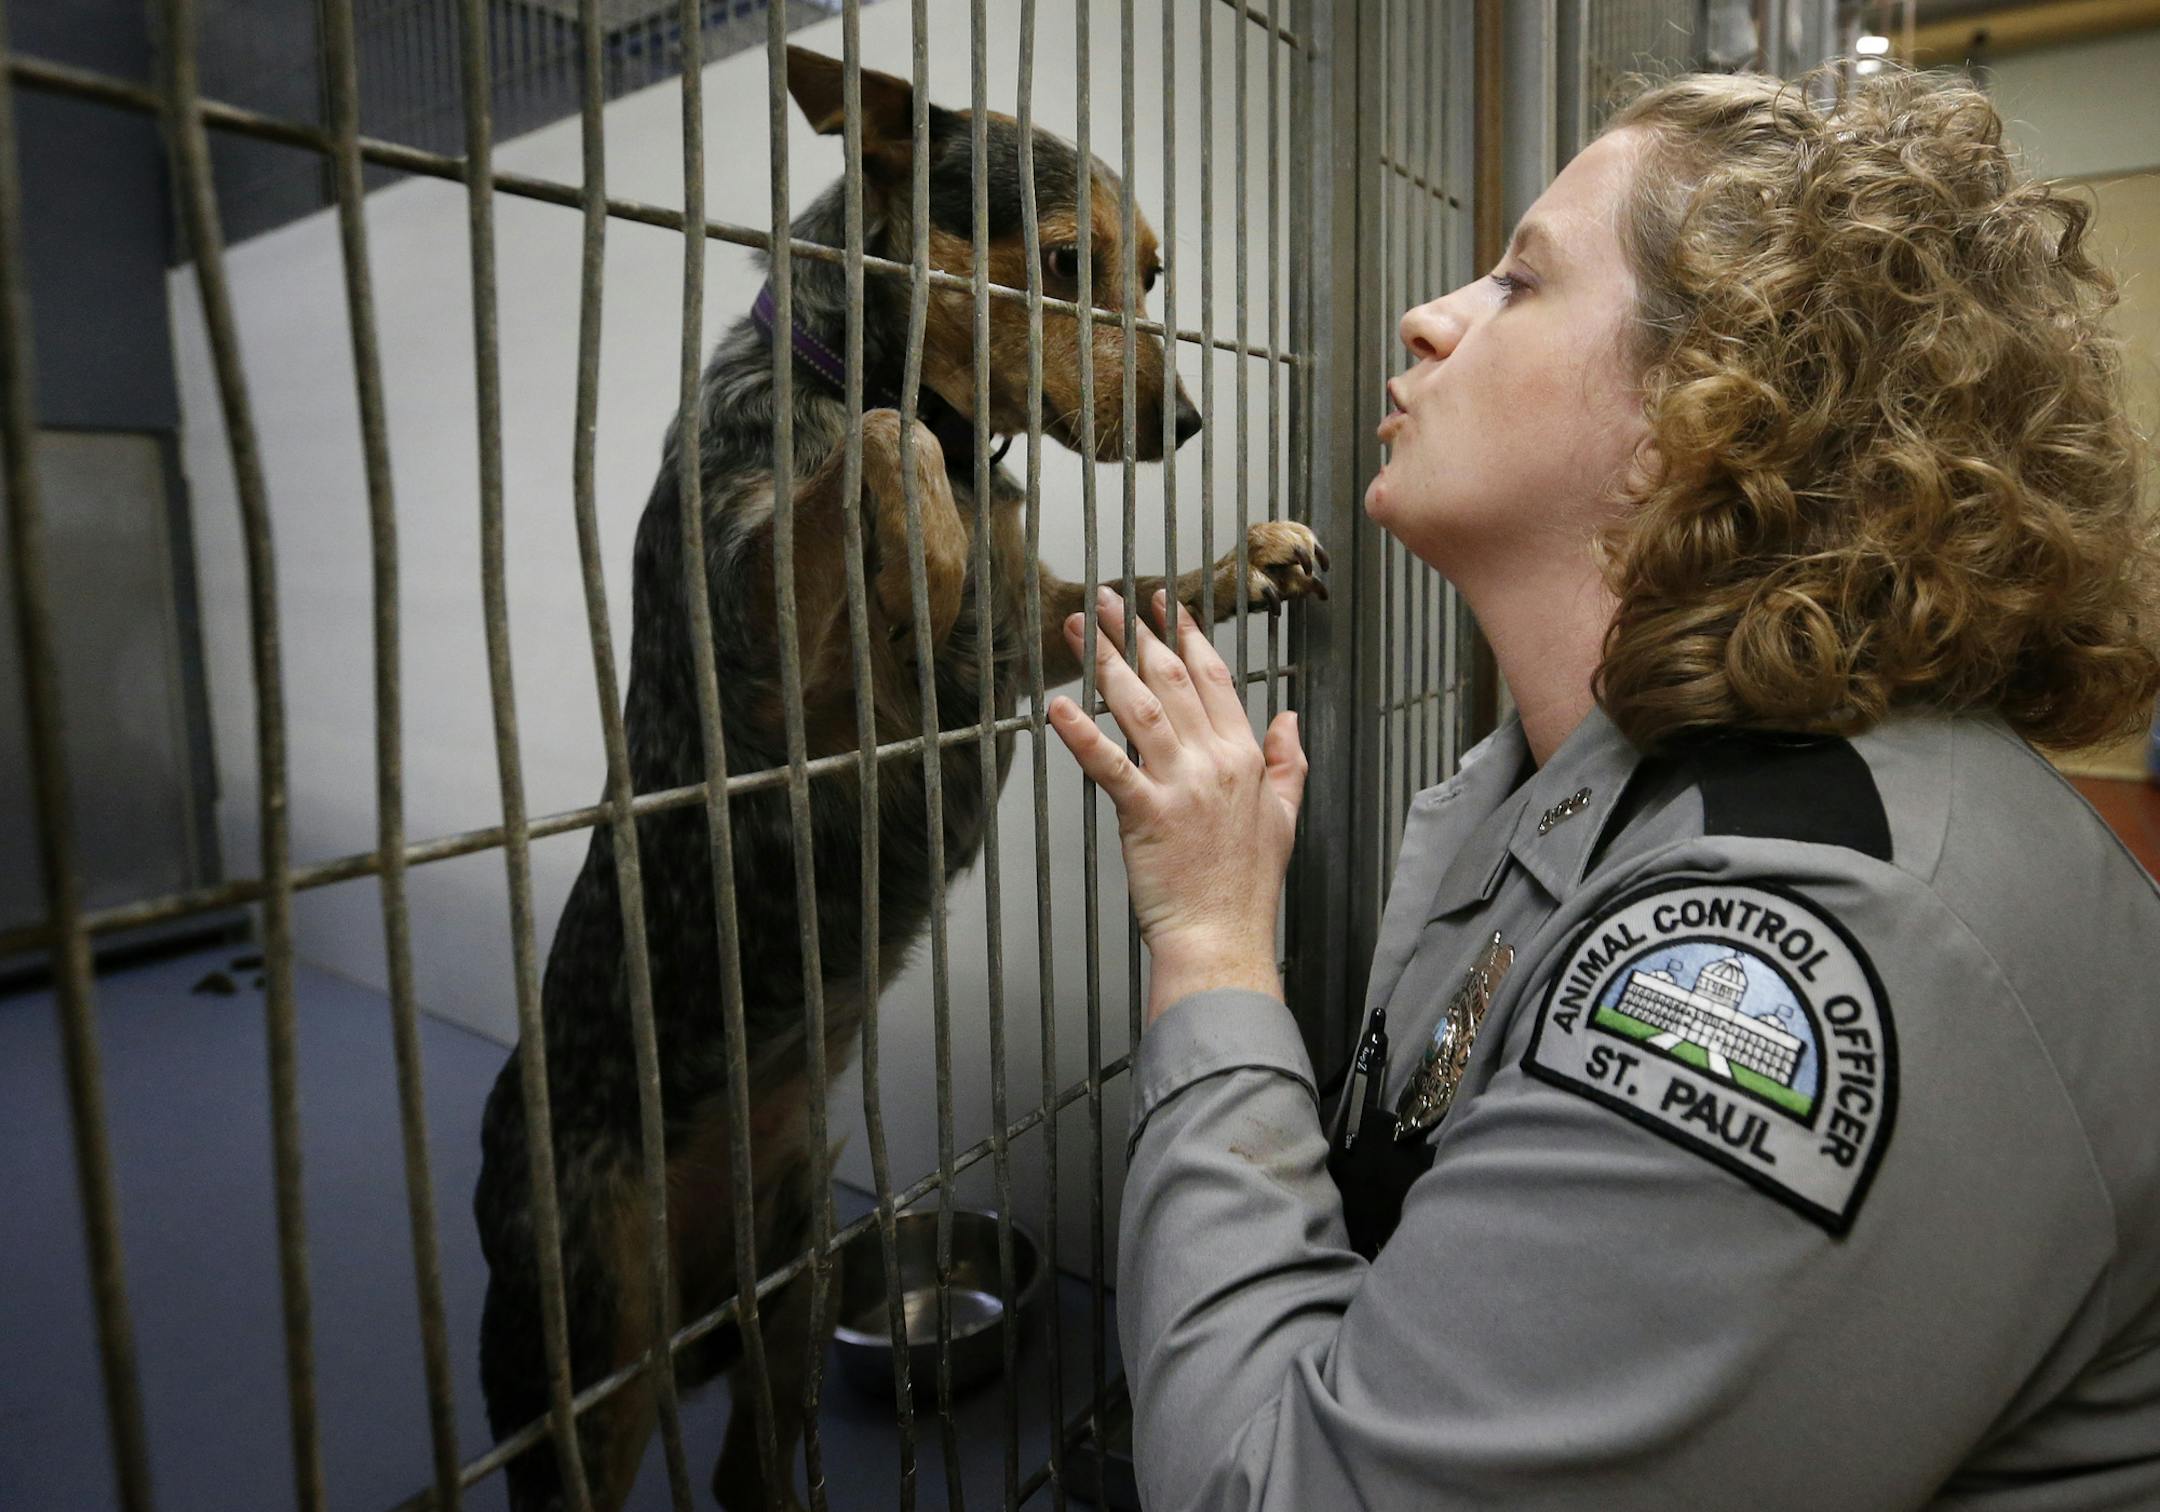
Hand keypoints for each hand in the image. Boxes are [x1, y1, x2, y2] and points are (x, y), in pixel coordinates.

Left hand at [1047, 587, 1307, 1024]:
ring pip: (1142, 708)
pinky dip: (1082, 735)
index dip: (1188, 637)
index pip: (1215, 679)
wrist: (1225, 938)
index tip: (1166, 606)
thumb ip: (1288, 761)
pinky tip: (1058, 707)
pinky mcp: (1146, 814)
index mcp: (1244, 757)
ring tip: (1080, 628)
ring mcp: (1181, 785)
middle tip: (1109, 599)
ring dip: (1107, 662)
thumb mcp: (1284, 816)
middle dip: (1138, 633)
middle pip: (1172, 680)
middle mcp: (1214, 761)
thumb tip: (1289, 719)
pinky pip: (1110, 766)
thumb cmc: (1246, 887)